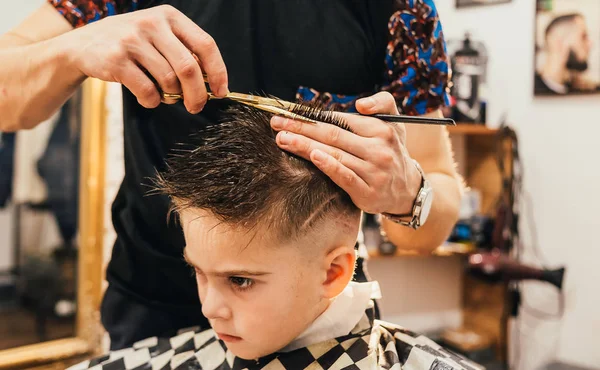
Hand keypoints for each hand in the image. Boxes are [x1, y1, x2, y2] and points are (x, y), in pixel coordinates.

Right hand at [62, 5, 227, 113]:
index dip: (218, 71)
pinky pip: (147, 91)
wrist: (82, 45)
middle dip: (198, 94)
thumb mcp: (159, 37)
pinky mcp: (116, 59)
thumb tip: (214, 84)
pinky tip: (148, 99)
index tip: (221, 92)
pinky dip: (152, 102)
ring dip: (172, 97)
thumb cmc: (131, 45)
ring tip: (165, 97)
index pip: (205, 44)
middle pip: (189, 68)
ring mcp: (132, 40)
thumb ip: (184, 53)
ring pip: (169, 81)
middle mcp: (152, 23)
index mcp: (169, 16)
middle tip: (196, 107)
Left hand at [270, 92, 421, 214]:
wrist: (407, 190)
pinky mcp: (367, 192)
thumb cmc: (391, 151)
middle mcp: (378, 149)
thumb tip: (360, 104)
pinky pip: (344, 176)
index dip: (312, 116)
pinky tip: (312, 156)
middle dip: (301, 128)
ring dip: (305, 145)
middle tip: (277, 123)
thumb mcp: (394, 124)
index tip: (288, 112)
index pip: (340, 119)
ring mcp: (373, 171)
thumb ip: (382, 103)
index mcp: (381, 129)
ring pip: (334, 154)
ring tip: (283, 139)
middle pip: (333, 135)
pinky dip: (328, 165)